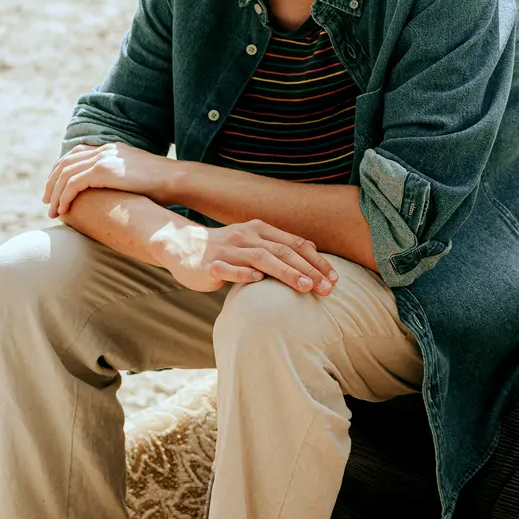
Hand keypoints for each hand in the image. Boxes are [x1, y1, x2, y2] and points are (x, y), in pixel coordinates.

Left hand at [45, 142, 175, 217]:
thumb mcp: (138, 178)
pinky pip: (73, 184)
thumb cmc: (163, 186)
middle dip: (52, 182)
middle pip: (66, 162)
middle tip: (47, 200)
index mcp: (112, 149)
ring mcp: (103, 159)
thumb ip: (123, 179)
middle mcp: (104, 150)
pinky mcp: (102, 171)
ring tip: (52, 210)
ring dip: (55, 194)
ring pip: (65, 174)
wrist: (174, 180)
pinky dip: (64, 197)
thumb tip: (117, 194)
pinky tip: (63, 209)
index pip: (77, 153)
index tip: (56, 186)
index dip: (62, 169)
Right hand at [158, 219, 338, 295]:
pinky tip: (258, 280)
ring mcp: (228, 250)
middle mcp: (246, 237)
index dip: (317, 260)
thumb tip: (312, 254)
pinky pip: (228, 269)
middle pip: (283, 251)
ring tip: (305, 286)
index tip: (335, 278)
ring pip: (261, 259)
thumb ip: (279, 247)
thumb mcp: (254, 242)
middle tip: (328, 288)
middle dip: (309, 270)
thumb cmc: (227, 250)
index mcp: (260, 230)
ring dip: (286, 272)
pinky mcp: (210, 264)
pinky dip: (244, 274)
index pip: (295, 243)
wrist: (183, 247)